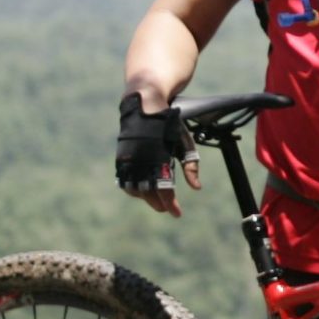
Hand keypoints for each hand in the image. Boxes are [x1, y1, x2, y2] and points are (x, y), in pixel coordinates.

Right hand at [117, 93, 200, 215]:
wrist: (144, 105)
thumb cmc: (168, 124)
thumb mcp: (185, 142)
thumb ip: (191, 165)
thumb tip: (197, 187)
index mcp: (159, 158)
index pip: (164, 190)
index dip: (171, 204)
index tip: (177, 214)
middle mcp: (142, 161)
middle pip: (149, 193)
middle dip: (159, 203)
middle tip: (167, 209)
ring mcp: (129, 160)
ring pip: (135, 189)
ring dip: (146, 197)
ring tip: (157, 199)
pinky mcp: (121, 158)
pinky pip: (125, 181)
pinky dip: (134, 189)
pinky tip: (143, 189)